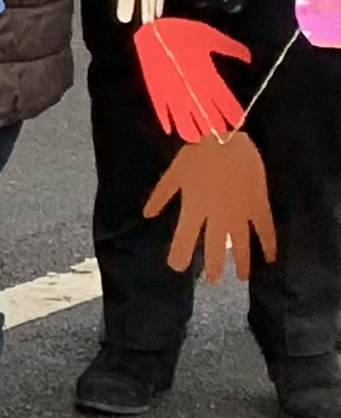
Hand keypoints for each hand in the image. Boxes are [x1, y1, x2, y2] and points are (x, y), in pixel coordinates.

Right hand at [132, 15, 250, 142]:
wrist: (155, 30)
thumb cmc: (184, 32)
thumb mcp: (213, 37)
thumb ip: (231, 49)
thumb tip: (248, 59)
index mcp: (207, 75)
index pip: (223, 99)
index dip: (231, 111)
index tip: (239, 123)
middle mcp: (190, 88)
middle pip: (204, 112)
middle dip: (212, 124)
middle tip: (220, 137)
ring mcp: (172, 90)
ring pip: (183, 115)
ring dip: (190, 127)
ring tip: (197, 139)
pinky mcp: (156, 89)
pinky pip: (161, 109)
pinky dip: (166, 120)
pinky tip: (170, 130)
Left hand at [146, 130, 274, 282]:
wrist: (227, 136)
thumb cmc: (197, 153)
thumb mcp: (174, 174)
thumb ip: (161, 196)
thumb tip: (147, 215)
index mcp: (193, 207)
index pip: (185, 238)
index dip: (180, 254)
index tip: (177, 267)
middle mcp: (216, 214)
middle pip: (215, 247)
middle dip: (213, 265)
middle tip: (212, 281)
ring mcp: (239, 211)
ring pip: (241, 244)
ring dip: (241, 262)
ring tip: (241, 278)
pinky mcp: (258, 204)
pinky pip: (265, 229)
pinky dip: (269, 245)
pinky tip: (271, 259)